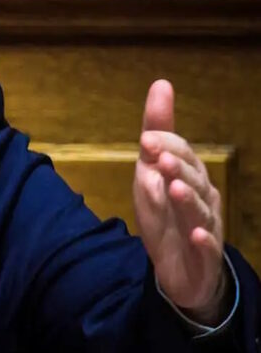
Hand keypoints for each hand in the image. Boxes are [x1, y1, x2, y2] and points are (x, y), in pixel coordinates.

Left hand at [133, 80, 225, 323]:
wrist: (181, 268)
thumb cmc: (166, 214)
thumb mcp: (150, 173)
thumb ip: (157, 134)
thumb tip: (162, 84)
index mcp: (191, 177)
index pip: (182, 156)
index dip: (165, 147)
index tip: (145, 139)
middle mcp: (203, 199)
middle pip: (194, 180)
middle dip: (178, 168)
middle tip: (161, 160)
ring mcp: (206, 227)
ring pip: (199, 211)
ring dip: (188, 199)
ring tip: (174, 188)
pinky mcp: (203, 255)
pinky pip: (206, 248)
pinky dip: (203, 241)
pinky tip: (197, 235)